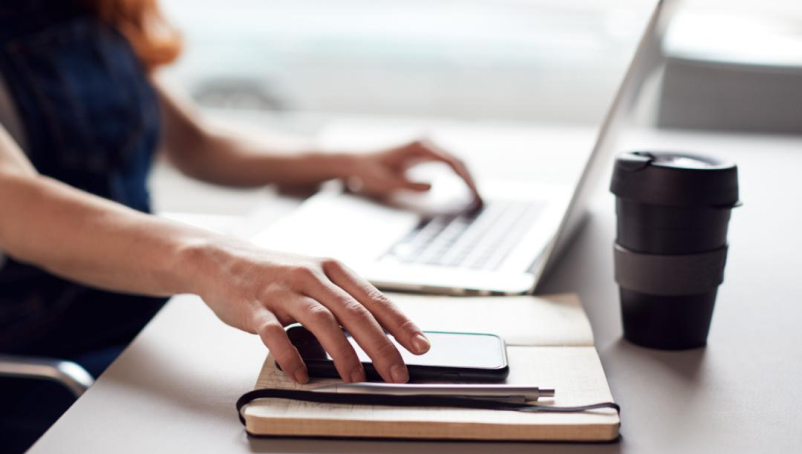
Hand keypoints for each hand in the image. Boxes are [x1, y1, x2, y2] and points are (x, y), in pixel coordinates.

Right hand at [196, 240, 430, 383]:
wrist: (222, 260)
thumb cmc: (276, 274)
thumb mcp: (316, 277)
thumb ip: (345, 301)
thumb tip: (382, 333)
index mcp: (332, 269)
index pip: (374, 298)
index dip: (401, 323)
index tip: (421, 346)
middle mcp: (312, 276)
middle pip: (354, 312)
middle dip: (380, 345)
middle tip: (397, 372)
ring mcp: (283, 291)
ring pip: (321, 321)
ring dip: (342, 352)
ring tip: (356, 378)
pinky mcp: (255, 307)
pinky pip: (275, 334)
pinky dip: (291, 356)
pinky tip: (302, 374)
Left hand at [344, 139, 481, 204]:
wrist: (354, 161)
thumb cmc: (368, 172)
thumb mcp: (386, 183)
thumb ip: (409, 185)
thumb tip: (433, 186)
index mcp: (419, 146)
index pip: (453, 162)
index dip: (466, 180)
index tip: (473, 196)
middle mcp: (426, 142)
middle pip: (459, 161)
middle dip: (471, 181)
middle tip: (480, 202)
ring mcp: (427, 146)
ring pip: (456, 162)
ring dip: (467, 180)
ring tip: (476, 200)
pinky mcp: (425, 153)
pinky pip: (448, 165)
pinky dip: (458, 178)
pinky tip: (464, 192)